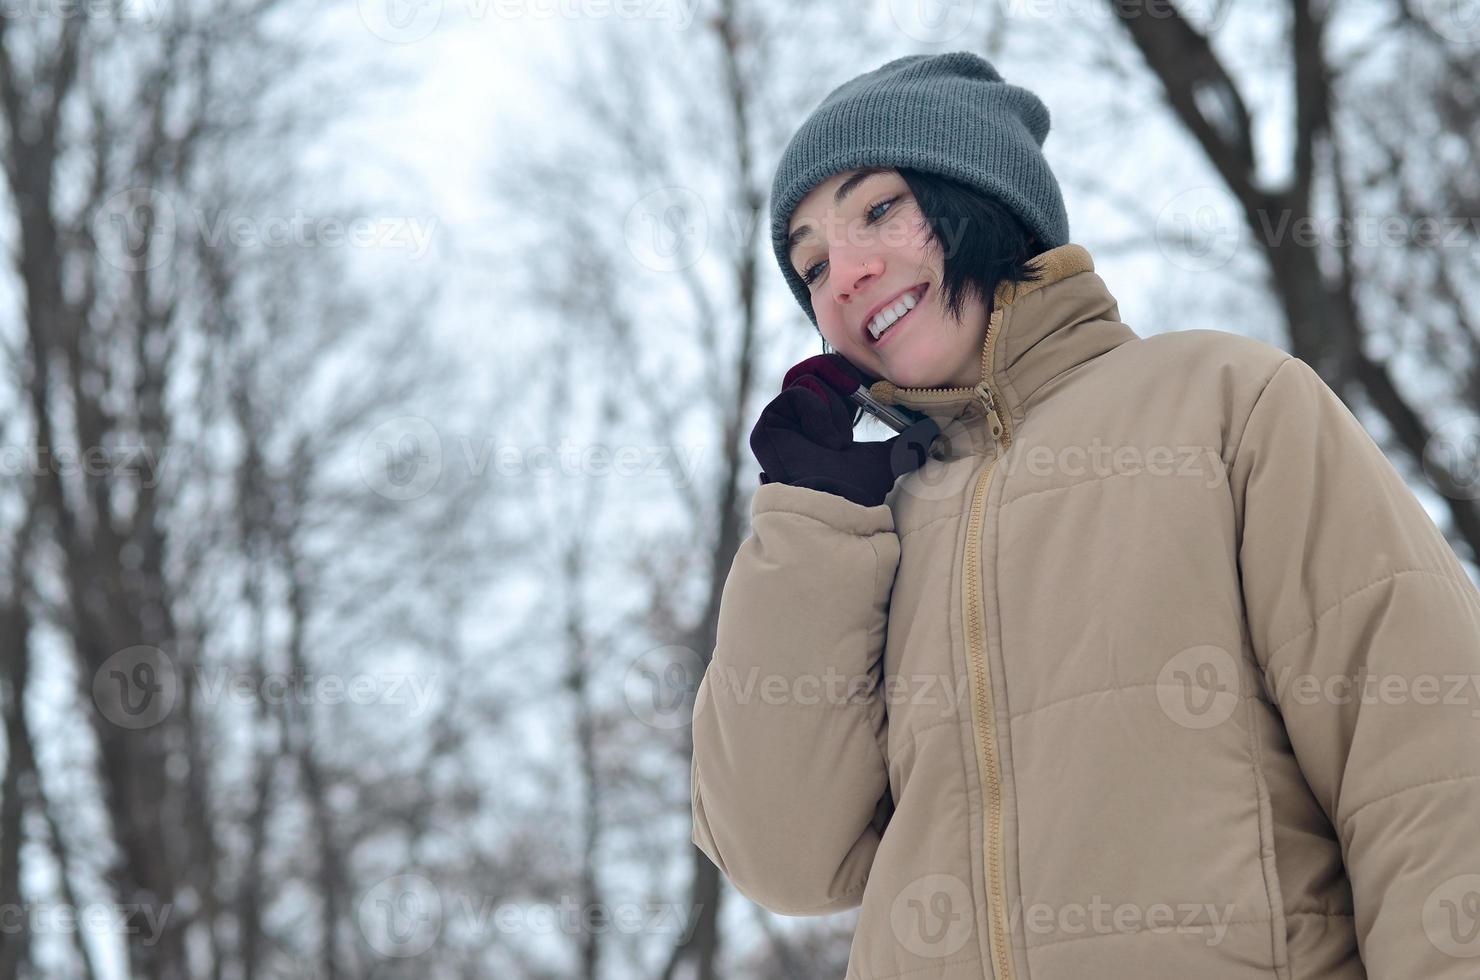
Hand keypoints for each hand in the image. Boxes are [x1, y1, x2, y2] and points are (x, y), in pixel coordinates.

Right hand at [749, 354, 940, 507]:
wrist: (837, 507)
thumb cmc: (856, 491)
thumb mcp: (886, 460)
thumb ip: (906, 444)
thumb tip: (932, 430)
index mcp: (819, 424)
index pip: (828, 379)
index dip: (847, 373)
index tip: (868, 382)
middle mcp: (795, 421)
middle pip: (813, 370)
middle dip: (839, 374)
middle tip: (857, 386)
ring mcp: (779, 423)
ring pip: (806, 380)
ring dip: (833, 407)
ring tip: (840, 439)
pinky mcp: (767, 426)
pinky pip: (796, 394)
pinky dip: (818, 412)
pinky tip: (827, 442)